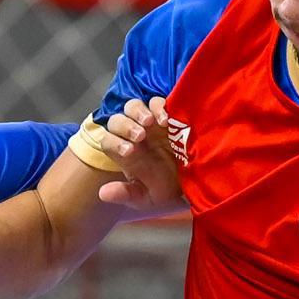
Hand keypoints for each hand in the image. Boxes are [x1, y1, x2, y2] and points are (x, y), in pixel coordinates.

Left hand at [91, 97, 184, 214]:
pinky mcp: (166, 114)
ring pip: (132, 106)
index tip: (129, 152)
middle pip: (116, 121)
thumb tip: (103, 193)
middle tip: (139, 136)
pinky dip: (158, 107)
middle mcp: (133, 135)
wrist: (195, 178)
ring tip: (148, 123)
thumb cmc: (167, 187)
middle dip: (125, 126)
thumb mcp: (147, 197)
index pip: (108, 141)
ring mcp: (149, 122)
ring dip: (137, 112)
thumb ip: (126, 194)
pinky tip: (165, 120)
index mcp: (125, 153)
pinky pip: (156, 101)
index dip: (114, 143)